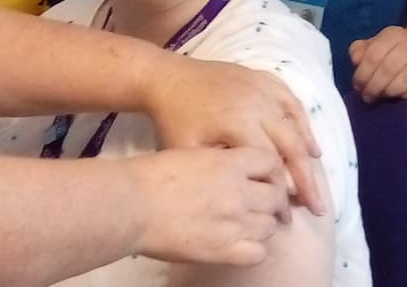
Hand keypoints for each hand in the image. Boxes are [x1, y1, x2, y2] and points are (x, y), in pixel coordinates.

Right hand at [125, 147, 289, 265]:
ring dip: (261, 224)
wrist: (131, 204)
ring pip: (269, 225)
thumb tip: (230, 170)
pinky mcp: (224, 249)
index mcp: (229, 163)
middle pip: (275, 196)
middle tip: (256, 204)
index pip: (270, 162)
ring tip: (245, 225)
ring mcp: (234, 222)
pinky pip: (257, 253)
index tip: (261, 177)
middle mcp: (238, 191)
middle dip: (269, 199)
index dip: (268, 170)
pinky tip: (240, 244)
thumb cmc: (151, 175)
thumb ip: (218, 163)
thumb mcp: (191, 153)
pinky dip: (253, 249)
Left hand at [143, 56, 326, 214]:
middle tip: (316, 207)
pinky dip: (303, 121)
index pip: (271, 163)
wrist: (167, 78)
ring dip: (308, 151)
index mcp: (239, 122)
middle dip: (306, 179)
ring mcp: (262, 87)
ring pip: (296, 122)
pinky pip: (291, 99)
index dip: (281, 191)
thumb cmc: (174, 119)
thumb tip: (253, 193)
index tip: (287, 215)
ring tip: (317, 178)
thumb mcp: (188, 150)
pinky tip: (309, 141)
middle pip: (291, 145)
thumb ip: (222, 170)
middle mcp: (258, 103)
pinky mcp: (262, 77)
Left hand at [348, 26, 406, 100]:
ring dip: (389, 92)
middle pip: (388, 68)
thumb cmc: (393, 56)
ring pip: (406, 79)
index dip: (362, 74)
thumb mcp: (374, 47)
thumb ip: (360, 50)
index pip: (373, 54)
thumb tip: (356, 59)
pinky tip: (399, 100)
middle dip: (374, 86)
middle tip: (368, 97)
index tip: (358, 87)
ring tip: (382, 99)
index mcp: (394, 34)